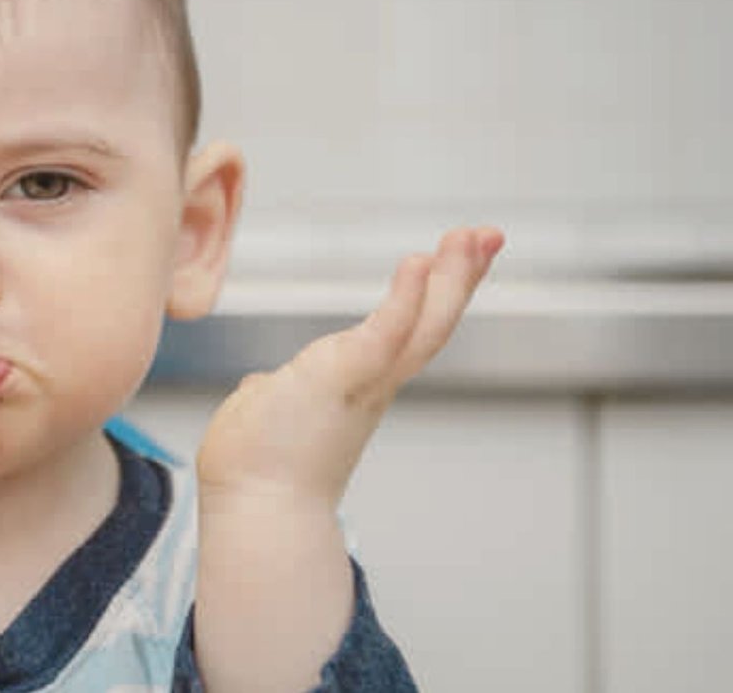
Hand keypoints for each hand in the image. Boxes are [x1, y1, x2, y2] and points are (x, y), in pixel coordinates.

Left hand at [195, 225, 503, 512]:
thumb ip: (275, 392)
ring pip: (423, 326)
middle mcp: (372, 385)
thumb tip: (262, 389)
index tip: (450, 256)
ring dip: (450, 279)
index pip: (407, 331)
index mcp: (357, 386)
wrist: (255, 509)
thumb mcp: (269, 412)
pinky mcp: (342, 379)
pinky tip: (418, 260)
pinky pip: (383, 333)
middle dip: (461, 276)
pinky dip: (405, 298)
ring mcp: (362, 383)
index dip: (433, 293)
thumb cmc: (257, 466)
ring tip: (470, 237)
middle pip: (432, 323)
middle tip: (489, 234)